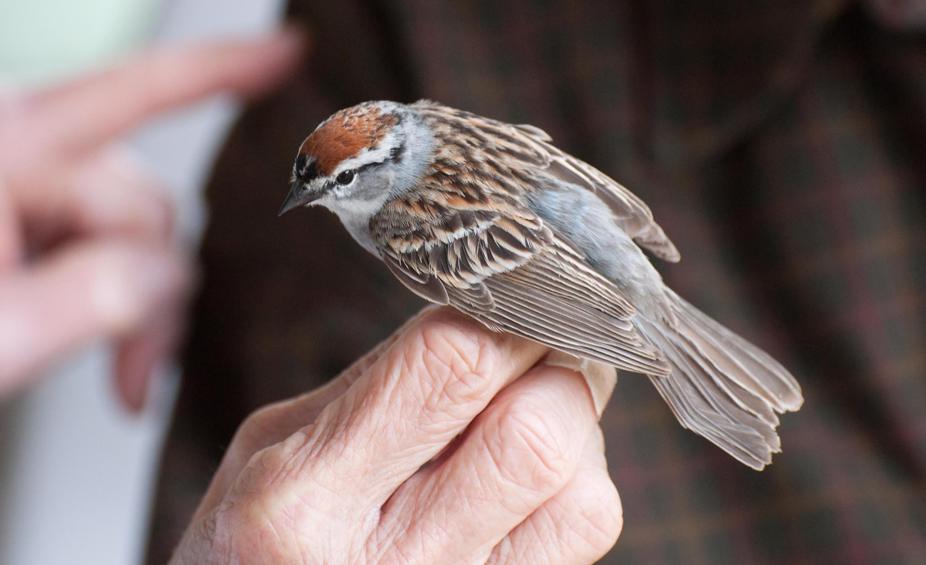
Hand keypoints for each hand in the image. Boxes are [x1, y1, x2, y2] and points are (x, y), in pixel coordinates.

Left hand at [0, 29, 302, 408]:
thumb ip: (88, 297)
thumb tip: (161, 273)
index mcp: (3, 150)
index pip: (132, 95)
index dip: (220, 72)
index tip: (285, 52)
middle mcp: (20, 158)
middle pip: (142, 205)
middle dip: (152, 295)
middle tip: (136, 374)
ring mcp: (24, 194)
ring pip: (133, 238)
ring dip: (139, 310)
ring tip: (119, 376)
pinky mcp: (29, 228)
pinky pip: (106, 252)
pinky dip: (119, 305)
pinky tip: (109, 351)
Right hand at [173, 308, 622, 563]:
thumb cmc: (252, 538)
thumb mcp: (272, 445)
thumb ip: (379, 380)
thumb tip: (491, 315)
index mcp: (301, 495)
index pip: (452, 362)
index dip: (507, 309)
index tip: (519, 287)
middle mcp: (386, 564)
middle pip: (536, 432)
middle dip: (559, 365)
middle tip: (543, 340)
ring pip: (585, 496)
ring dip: (577, 430)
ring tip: (532, 412)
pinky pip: (583, 537)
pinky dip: (578, 483)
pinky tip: (528, 476)